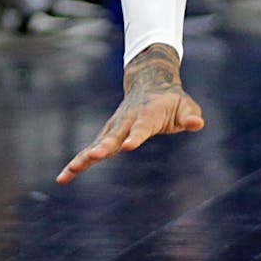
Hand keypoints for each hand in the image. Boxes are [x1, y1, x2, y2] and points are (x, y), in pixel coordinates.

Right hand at [55, 45, 203, 183]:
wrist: (149, 83)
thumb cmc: (171, 100)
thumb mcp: (186, 106)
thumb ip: (189, 116)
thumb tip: (197, 124)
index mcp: (147, 115)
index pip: (142, 127)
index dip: (136, 136)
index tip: (129, 146)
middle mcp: (126, 121)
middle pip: (113, 135)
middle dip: (103, 146)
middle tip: (94, 156)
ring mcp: (114, 128)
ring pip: (97, 144)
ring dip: (84, 157)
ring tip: (69, 171)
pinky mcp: (106, 135)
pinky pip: (90, 150)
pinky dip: (78, 162)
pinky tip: (63, 177)